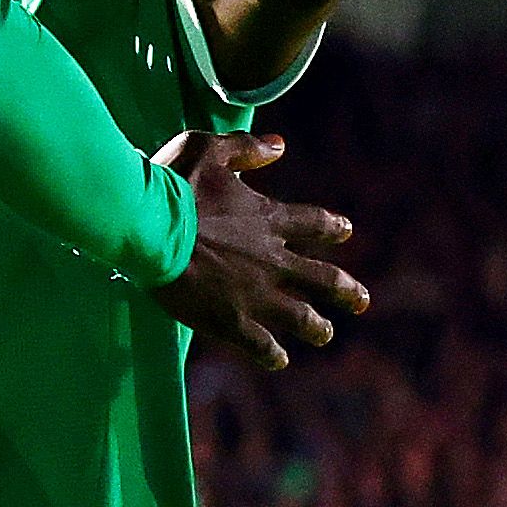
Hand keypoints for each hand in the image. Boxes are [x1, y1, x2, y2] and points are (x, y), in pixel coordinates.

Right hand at [147, 131, 365, 368]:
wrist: (146, 226)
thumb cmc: (171, 185)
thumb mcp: (208, 149)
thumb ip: (245, 148)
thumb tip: (279, 146)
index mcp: (269, 219)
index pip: (317, 224)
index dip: (334, 228)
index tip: (345, 232)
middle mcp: (273, 260)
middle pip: (324, 280)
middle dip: (346, 291)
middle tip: (361, 301)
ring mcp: (254, 293)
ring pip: (302, 317)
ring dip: (317, 327)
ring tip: (325, 333)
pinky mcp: (229, 319)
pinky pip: (261, 344)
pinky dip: (272, 354)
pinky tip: (278, 360)